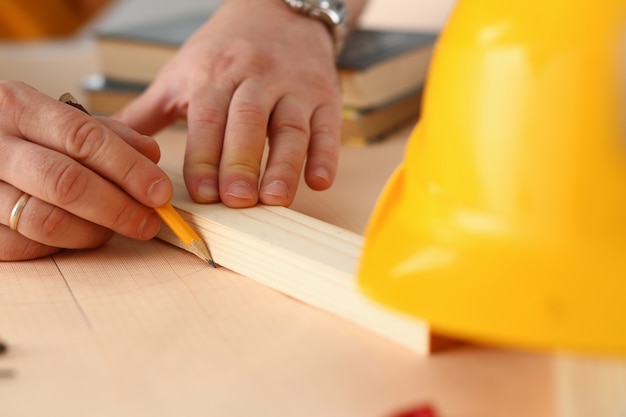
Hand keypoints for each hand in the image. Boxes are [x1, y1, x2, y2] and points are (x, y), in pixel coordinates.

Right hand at [0, 81, 172, 260]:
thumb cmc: (16, 132)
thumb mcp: (55, 118)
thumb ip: (105, 133)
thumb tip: (151, 155)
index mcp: (17, 107)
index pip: (84, 138)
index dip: (129, 169)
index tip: (160, 191)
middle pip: (67, 183)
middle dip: (118, 207)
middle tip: (148, 221)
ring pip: (45, 220)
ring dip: (93, 232)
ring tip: (115, 229)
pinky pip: (22, 246)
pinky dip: (59, 247)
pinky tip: (78, 236)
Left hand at [115, 0, 342, 207]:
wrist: (280, 10)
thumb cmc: (225, 48)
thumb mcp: (182, 71)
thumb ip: (148, 110)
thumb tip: (107, 144)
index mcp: (214, 72)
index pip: (207, 118)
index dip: (204, 157)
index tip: (203, 195)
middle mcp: (255, 76)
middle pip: (248, 121)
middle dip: (241, 163)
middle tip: (237, 201)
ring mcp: (294, 86)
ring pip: (290, 126)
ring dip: (284, 164)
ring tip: (276, 199)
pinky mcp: (324, 96)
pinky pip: (328, 126)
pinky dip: (327, 154)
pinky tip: (320, 181)